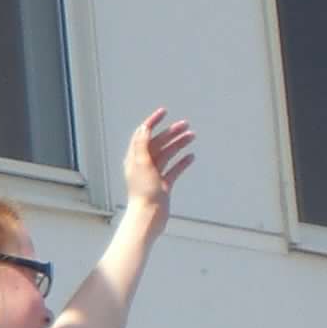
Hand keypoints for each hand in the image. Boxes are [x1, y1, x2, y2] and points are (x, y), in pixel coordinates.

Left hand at [122, 108, 194, 230]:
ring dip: (179, 144)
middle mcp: (143, 165)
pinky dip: (182, 162)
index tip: (164, 112)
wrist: (149, 215)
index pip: (142, 135)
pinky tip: (191, 157)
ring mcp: (154, 175)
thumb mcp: (141, 164)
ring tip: (192, 136)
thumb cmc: (143, 192)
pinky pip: (174, 170)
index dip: (152, 122)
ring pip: (167, 155)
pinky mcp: (163, 185)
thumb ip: (142, 145)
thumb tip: (144, 127)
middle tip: (185, 124)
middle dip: (171, 133)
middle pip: (158, 143)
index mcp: (134, 158)